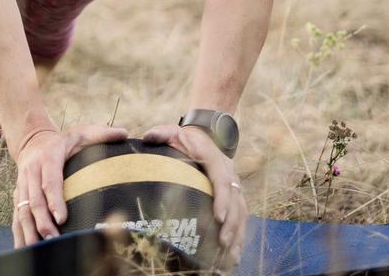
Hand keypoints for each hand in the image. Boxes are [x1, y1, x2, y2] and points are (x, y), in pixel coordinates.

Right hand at [11, 122, 126, 247]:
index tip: (62, 218)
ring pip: (23, 209)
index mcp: (48, 157)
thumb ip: (101, 134)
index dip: (54, 200)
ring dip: (31, 229)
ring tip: (40, 247)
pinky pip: (16, 214)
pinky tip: (25, 247)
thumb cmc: (63, 140)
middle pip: (35, 200)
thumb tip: (124, 133)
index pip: (50, 181)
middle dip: (43, 221)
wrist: (32, 139)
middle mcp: (32, 171)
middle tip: (54, 239)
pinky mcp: (18, 194)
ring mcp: (22, 184)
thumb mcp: (81, 133)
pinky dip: (20, 232)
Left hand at [140, 123, 245, 268]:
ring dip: (237, 233)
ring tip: (231, 257)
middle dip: (231, 224)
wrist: (205, 133)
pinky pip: (241, 215)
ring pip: (241, 211)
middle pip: (235, 201)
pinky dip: (239, 234)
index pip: (222, 180)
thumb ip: (161, 134)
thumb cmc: (185, 137)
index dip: (222, 199)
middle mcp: (229, 173)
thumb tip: (147, 136)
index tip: (218, 217)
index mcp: (215, 159)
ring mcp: (234, 184)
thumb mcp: (172, 132)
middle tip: (223, 244)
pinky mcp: (235, 194)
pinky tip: (234, 254)